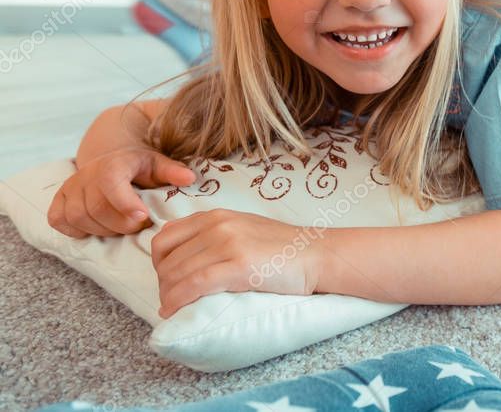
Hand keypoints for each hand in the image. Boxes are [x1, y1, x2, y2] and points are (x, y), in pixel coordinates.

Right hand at [49, 147, 196, 237]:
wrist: (112, 161)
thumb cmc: (138, 166)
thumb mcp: (157, 164)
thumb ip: (172, 171)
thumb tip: (190, 179)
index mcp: (112, 164)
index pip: (111, 183)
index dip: (125, 203)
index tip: (143, 216)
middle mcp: (86, 175)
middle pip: (96, 208)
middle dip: (121, 223)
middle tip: (141, 224)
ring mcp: (69, 189)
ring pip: (78, 218)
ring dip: (103, 229)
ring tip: (123, 225)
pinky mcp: (58, 201)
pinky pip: (60, 221)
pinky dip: (78, 230)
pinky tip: (97, 227)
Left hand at [151, 209, 321, 318]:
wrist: (316, 254)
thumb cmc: (282, 247)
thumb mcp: (243, 228)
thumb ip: (213, 234)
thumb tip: (181, 253)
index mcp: (216, 216)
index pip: (165, 238)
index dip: (159, 264)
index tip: (169, 280)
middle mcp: (218, 225)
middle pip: (166, 259)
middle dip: (163, 284)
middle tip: (172, 300)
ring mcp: (228, 243)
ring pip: (176, 273)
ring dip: (168, 296)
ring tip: (174, 308)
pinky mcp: (239, 265)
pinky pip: (194, 284)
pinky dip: (177, 301)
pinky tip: (174, 311)